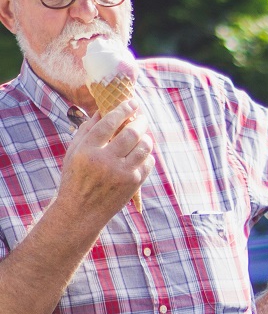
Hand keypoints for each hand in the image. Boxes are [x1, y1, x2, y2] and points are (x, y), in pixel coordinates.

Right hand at [58, 100, 153, 221]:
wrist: (81, 211)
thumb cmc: (75, 178)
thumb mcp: (73, 153)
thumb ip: (86, 131)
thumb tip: (102, 110)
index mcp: (86, 151)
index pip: (109, 122)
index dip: (123, 109)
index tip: (132, 102)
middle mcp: (104, 161)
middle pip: (131, 133)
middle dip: (140, 121)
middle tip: (143, 117)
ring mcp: (121, 173)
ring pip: (144, 146)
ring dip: (147, 137)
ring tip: (144, 134)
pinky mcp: (134, 183)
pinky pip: (148, 161)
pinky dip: (147, 155)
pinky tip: (141, 153)